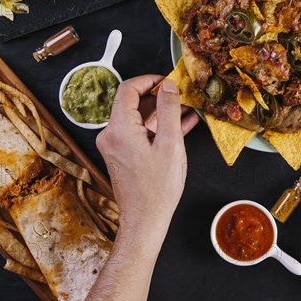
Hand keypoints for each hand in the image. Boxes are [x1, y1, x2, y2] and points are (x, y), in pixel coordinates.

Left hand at [96, 75, 198, 242]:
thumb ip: (169, 109)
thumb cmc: (157, 188)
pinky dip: (158, 127)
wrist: (145, 221)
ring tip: (187, 108)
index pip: (128, 89)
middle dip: (159, 96)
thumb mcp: (170, 144)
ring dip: (162, 112)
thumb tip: (168, 86)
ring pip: (140, 118)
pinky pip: (141, 133)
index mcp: (119, 128)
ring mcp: (117, 146)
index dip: (148, 80)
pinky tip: (181, 124)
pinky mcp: (124, 155)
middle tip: (181, 93)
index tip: (167, 79)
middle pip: (134, 103)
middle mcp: (112, 135)